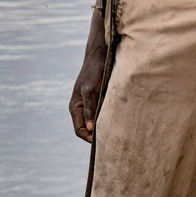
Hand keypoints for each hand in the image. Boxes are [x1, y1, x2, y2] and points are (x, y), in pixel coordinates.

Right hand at [69, 13, 107, 142]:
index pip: (79, 130)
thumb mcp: (90, 89)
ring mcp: (91, 103)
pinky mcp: (100, 99)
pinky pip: (103, 114)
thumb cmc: (94, 70)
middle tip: (112, 141)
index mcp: (76, 107)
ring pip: (96, 122)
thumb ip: (89, 108)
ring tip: (117, 132)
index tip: (101, 142)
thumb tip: (89, 129)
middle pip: (87, 129)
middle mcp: (82, 107)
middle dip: (97, 136)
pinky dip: (109, 119)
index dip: (88, 139)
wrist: (101, 53)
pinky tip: (120, 120)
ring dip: (104, 127)